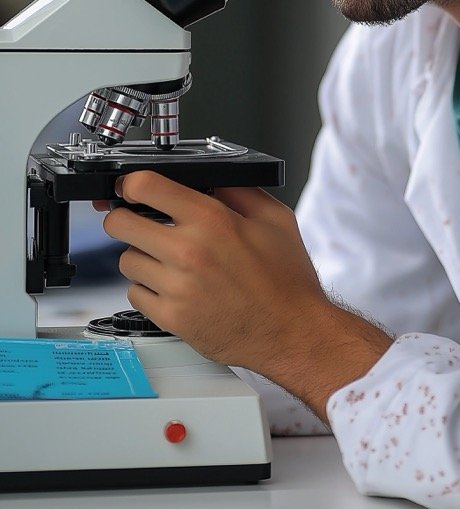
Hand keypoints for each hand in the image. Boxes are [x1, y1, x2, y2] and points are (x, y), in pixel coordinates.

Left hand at [101, 172, 391, 419]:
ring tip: (169, 261)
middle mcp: (188, 251)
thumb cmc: (286, 279)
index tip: (132, 188)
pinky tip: (173, 287)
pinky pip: (135, 294)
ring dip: (142, 256)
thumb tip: (208, 176)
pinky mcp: (171, 318)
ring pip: (127, 260)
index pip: (144, 186)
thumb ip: (238, 190)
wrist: (292, 332)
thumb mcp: (274, 218)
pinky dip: (148, 289)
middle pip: (119, 223)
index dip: (131, 183)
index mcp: (211, 219)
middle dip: (126, 218)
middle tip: (141, 223)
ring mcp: (176, 287)